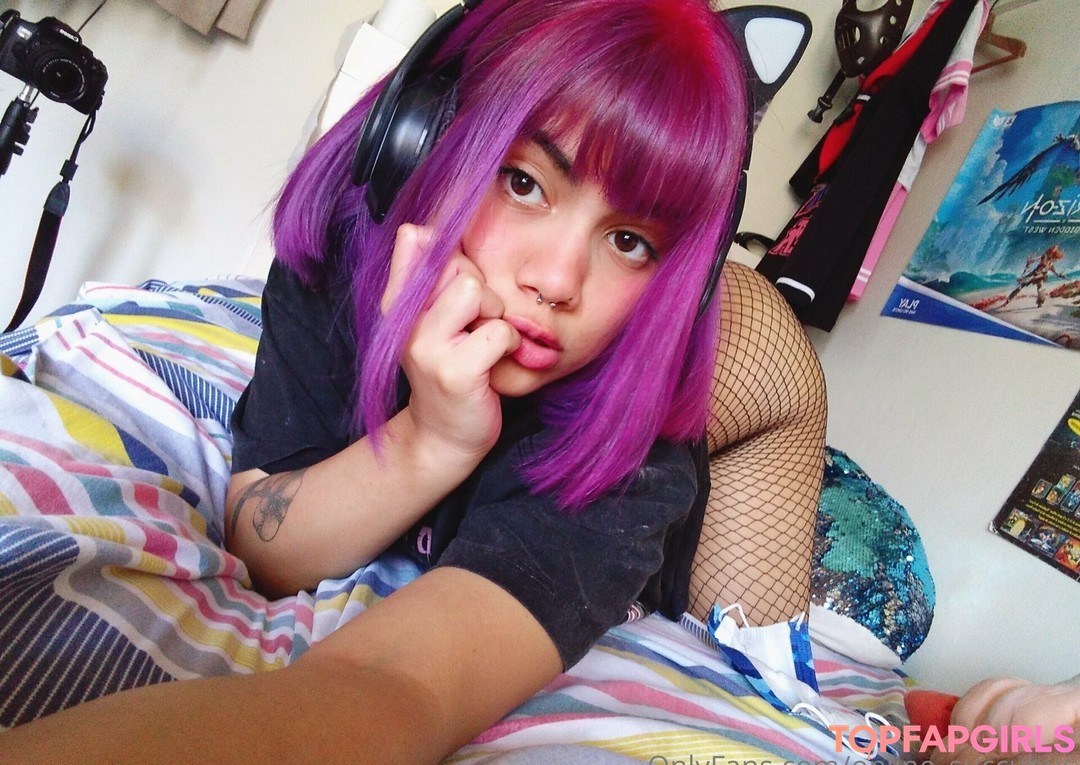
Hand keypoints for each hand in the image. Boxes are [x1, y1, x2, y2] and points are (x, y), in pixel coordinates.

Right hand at [382, 224, 520, 463]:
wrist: (442, 435)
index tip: (456, 283)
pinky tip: (495, 362)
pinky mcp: (457, 372)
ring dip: (495, 316)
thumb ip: (426, 274)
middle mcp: (403, 321)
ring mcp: (427, 348)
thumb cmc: (448, 368)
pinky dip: (509, 345)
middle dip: (481, 292)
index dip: (451, 253)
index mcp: (396, 301)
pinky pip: (500, 332)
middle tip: (474, 325)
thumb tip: (419, 228)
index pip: (418, 240)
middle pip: (459, 266)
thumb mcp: (428, 318)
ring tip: (483, 343)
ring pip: (477, 292)